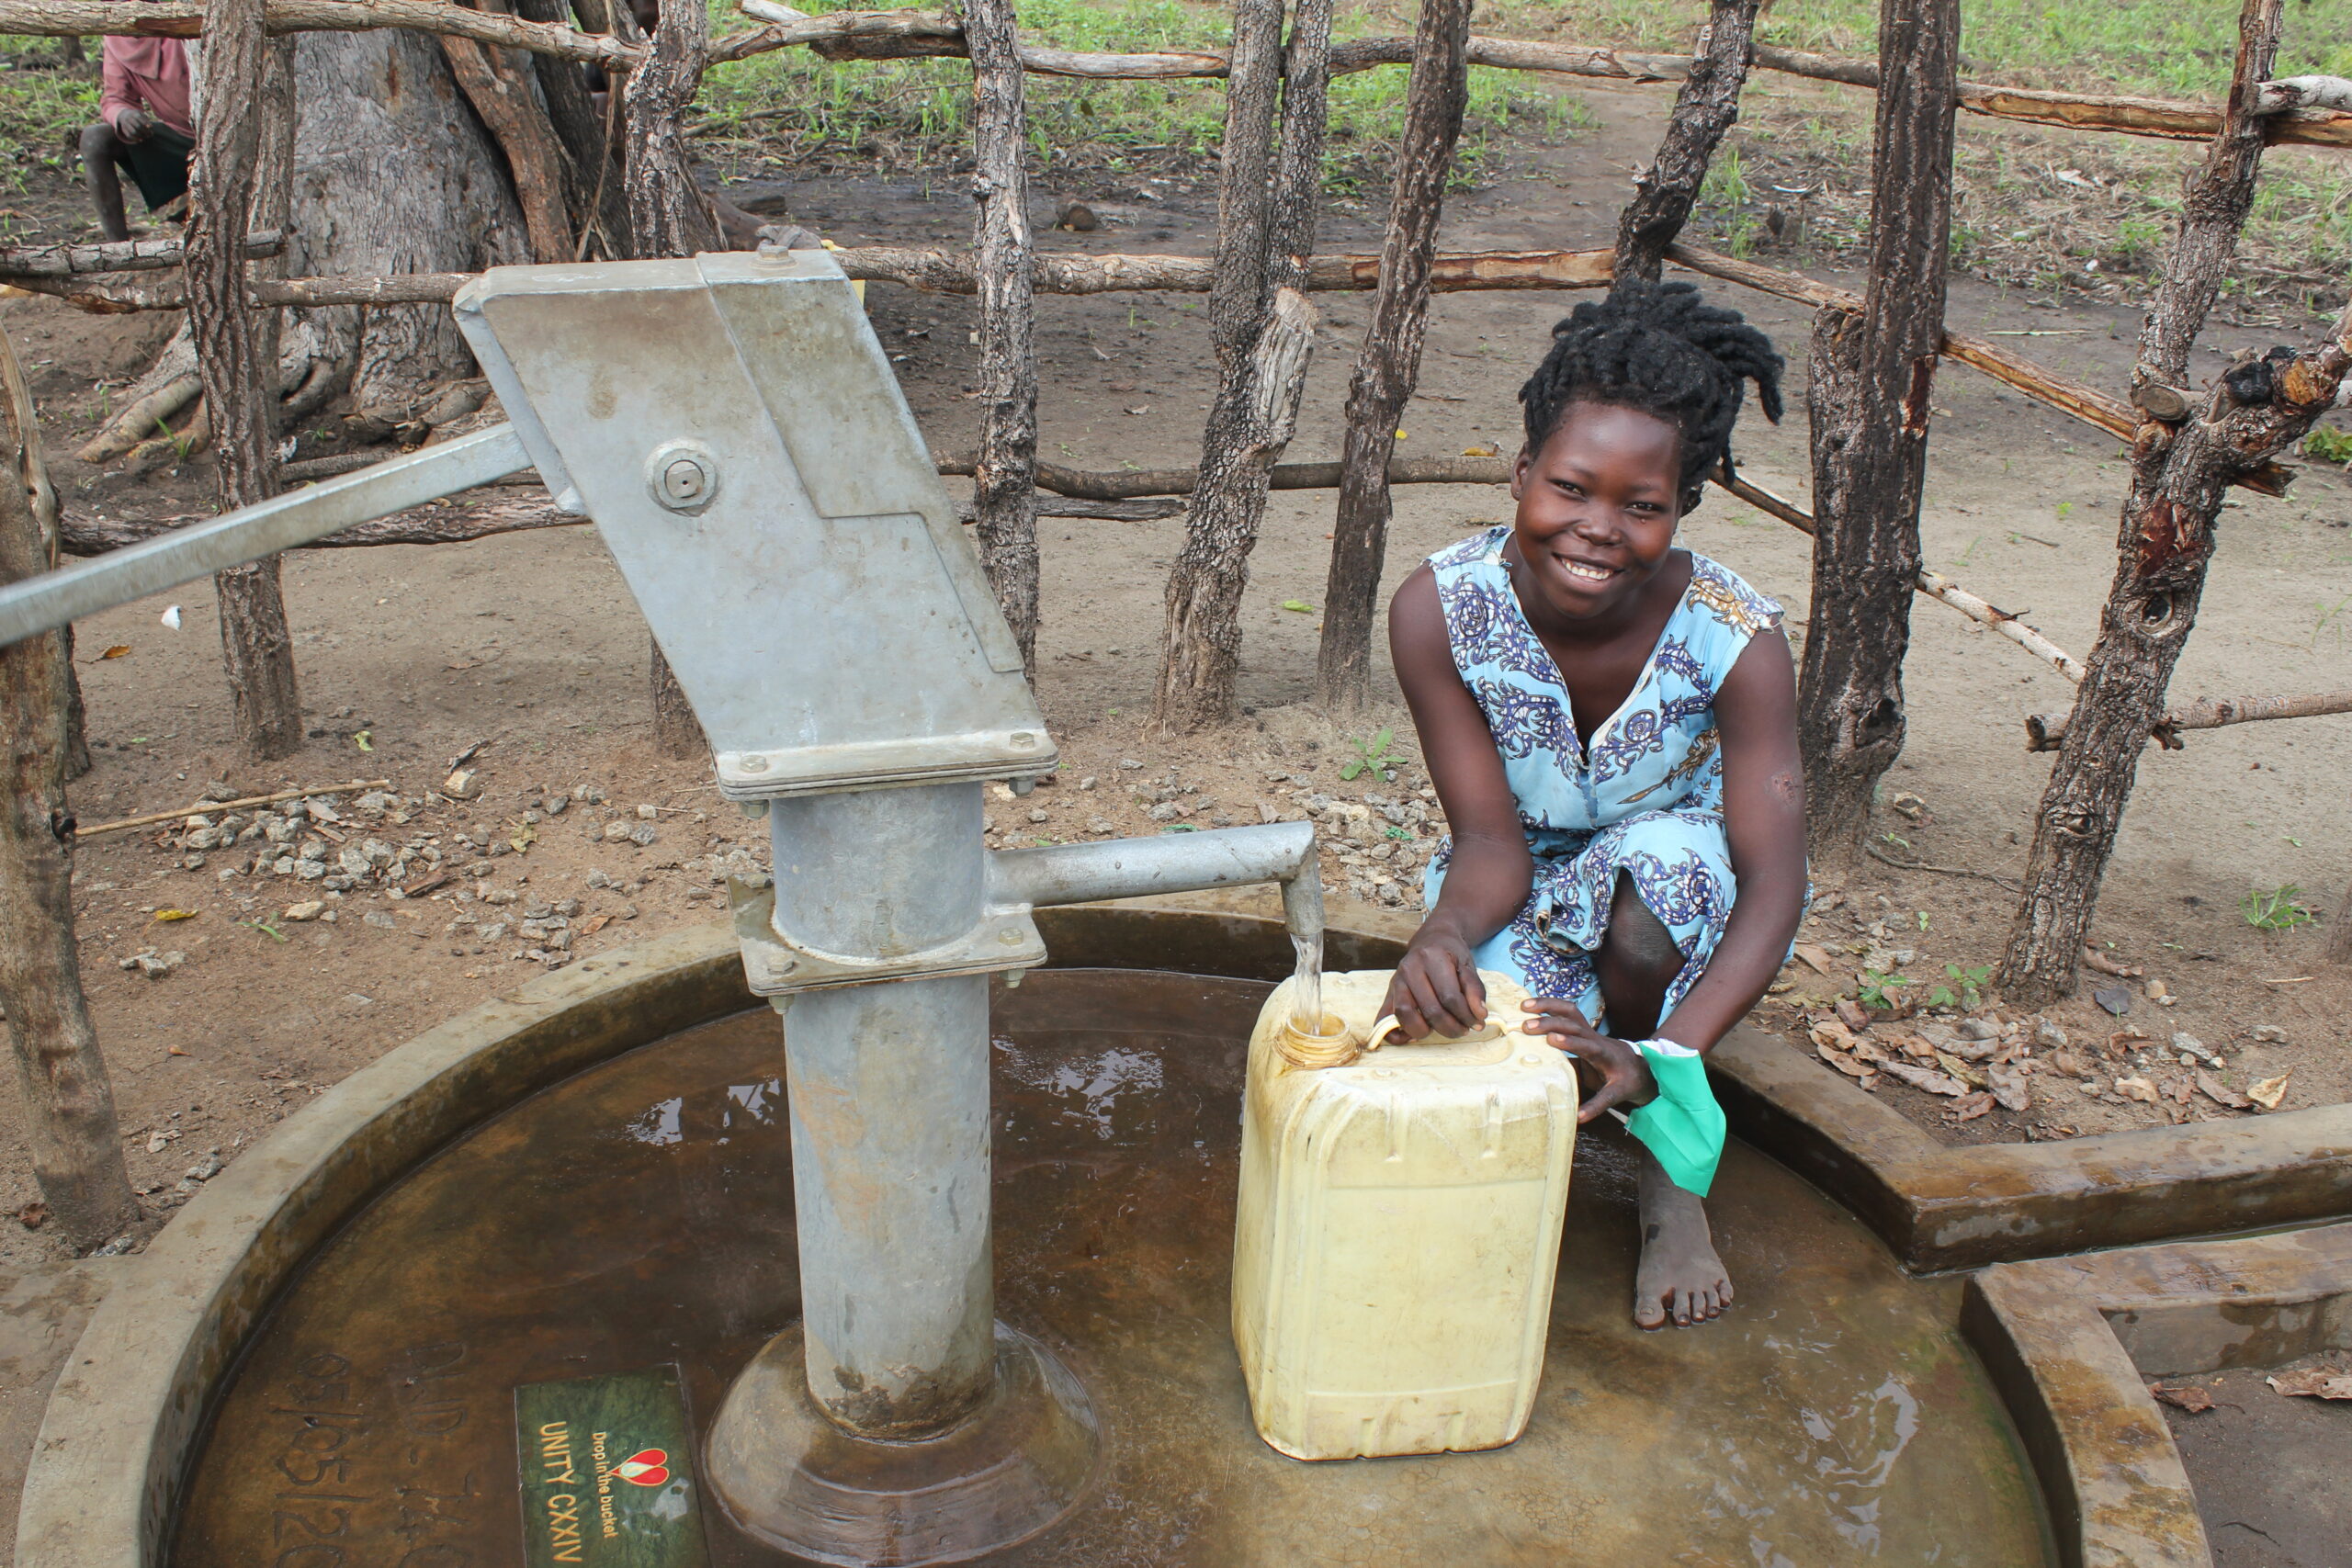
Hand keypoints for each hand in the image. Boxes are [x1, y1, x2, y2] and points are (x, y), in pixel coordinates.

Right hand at [116, 108, 150, 142]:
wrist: (124, 114)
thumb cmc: (137, 116)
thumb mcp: (141, 114)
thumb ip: (146, 119)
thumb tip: (150, 127)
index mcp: (133, 114)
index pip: (139, 118)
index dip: (146, 123)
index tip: (151, 127)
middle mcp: (129, 119)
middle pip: (138, 126)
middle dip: (145, 131)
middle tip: (150, 134)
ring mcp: (125, 124)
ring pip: (133, 132)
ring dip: (141, 136)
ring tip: (146, 137)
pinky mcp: (123, 129)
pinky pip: (129, 136)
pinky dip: (135, 139)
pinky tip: (141, 140)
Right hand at [1380, 931, 1486, 1041]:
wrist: (1431, 940)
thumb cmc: (1451, 955)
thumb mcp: (1468, 966)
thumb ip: (1475, 989)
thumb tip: (1480, 1015)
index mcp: (1432, 958)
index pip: (1449, 997)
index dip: (1466, 1015)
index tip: (1477, 1022)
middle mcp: (1410, 968)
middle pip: (1429, 1009)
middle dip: (1451, 1027)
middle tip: (1463, 1030)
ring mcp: (1396, 980)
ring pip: (1405, 1014)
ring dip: (1424, 1031)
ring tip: (1439, 1030)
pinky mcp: (1388, 992)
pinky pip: (1385, 1018)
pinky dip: (1395, 1033)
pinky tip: (1413, 1036)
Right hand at [1522, 1000, 1657, 1123]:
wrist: (1638, 1065)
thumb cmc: (1626, 1080)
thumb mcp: (1616, 1094)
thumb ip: (1598, 1105)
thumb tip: (1579, 1118)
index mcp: (1604, 1055)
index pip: (1587, 1046)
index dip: (1570, 1042)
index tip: (1552, 1039)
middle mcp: (1595, 1038)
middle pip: (1574, 1024)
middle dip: (1550, 1022)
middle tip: (1526, 1026)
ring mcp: (1588, 1031)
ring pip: (1569, 1010)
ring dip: (1547, 1005)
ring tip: (1524, 1005)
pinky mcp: (1582, 1029)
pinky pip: (1565, 1013)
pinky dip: (1548, 1006)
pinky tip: (1530, 1005)